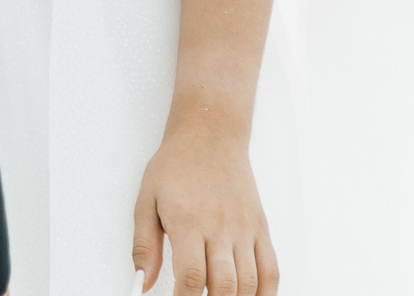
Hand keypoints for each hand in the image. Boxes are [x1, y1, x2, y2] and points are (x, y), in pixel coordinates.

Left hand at [130, 121, 276, 295]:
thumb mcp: (146, 201)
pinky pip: (271, 270)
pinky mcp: (261, 228)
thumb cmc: (176, 165)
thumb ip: (143, 247)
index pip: (191, 277)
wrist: (210, 134)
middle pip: (224, 286)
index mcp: (188, 220)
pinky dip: (265, 293)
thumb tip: (141, 284)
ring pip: (249, 282)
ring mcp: (245, 228)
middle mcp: (220, 226)